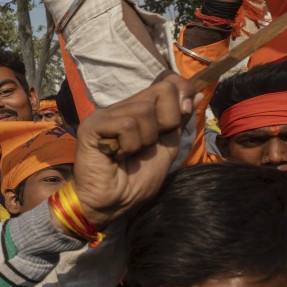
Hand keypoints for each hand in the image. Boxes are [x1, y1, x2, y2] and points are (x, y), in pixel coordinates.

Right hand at [71, 75, 195, 228]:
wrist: (111, 204)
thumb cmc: (134, 181)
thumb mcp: (166, 149)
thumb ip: (177, 123)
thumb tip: (194, 97)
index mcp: (138, 110)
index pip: (167, 82)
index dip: (182, 92)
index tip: (185, 112)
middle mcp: (121, 107)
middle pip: (162, 91)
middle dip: (167, 121)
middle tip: (148, 144)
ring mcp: (105, 115)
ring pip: (144, 110)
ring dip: (145, 140)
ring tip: (128, 154)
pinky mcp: (92, 125)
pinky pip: (126, 125)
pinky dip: (129, 146)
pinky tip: (116, 156)